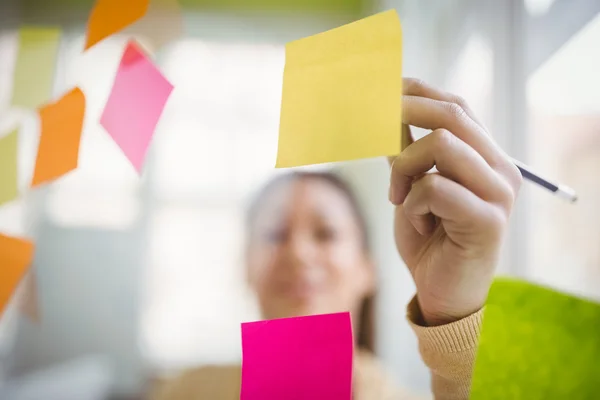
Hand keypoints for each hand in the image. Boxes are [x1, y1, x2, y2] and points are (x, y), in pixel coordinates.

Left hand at [389, 79, 521, 325]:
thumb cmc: (428, 238)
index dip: (417, 91)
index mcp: (486, 157)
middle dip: (404, 111)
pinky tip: (418, 223)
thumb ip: (406, 151)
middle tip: (373, 121)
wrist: (442, 292)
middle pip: (452, 114)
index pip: (456, 106)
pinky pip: (434, 187)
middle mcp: (501, 169)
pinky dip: (412, 202)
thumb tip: (384, 111)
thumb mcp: (411, 186)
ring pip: (441, 144)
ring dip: (405, 167)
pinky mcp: (488, 220)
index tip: (382, 89)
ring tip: (399, 196)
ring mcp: (499, 193)